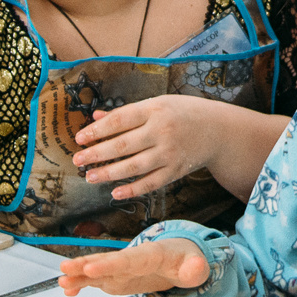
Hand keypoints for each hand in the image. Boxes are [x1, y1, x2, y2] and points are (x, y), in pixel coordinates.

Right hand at [57, 237, 209, 296]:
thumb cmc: (186, 260)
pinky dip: (82, 283)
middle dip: (86, 264)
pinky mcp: (116, 277)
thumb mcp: (196, 265)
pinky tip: (68, 289)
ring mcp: (121, 268)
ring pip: (97, 269)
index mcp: (151, 254)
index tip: (91, 266)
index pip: (129, 259)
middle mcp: (131, 259)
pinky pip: (97, 279)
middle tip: (66, 268)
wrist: (178, 257)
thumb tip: (197, 268)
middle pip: (107, 261)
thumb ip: (195, 268)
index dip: (110, 264)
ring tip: (61, 280)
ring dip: (79, 274)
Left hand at [71, 96, 234, 198]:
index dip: (97, 131)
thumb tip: (96, 118)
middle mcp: (162, 131)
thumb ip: (126, 113)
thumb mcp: (157, 104)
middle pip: (123, 145)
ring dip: (109, 173)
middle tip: (78, 160)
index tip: (79, 138)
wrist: (218, 129)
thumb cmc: (182, 113)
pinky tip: (115, 193)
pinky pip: (151, 183)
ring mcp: (170, 153)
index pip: (120, 121)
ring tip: (90, 177)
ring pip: (133, 167)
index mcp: (154, 110)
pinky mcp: (176, 171)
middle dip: (97, 154)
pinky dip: (132, 190)